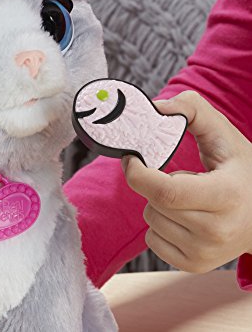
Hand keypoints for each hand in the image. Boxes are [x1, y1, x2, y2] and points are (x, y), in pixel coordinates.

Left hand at [122, 90, 251, 272]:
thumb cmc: (241, 171)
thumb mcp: (223, 133)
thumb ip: (191, 109)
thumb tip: (155, 108)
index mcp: (226, 195)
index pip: (164, 191)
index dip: (137, 173)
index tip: (132, 158)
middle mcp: (217, 230)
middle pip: (153, 204)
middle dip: (153, 184)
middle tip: (177, 176)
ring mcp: (206, 253)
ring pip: (150, 221)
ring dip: (157, 204)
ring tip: (188, 198)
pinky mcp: (194, 264)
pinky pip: (152, 240)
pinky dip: (159, 224)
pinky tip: (184, 217)